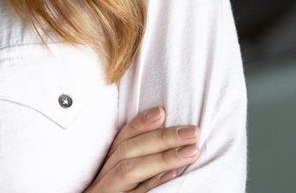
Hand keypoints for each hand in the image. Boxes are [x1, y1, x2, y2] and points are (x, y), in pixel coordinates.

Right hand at [83, 106, 200, 191]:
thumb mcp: (118, 187)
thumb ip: (134, 171)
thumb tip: (167, 151)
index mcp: (103, 174)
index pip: (119, 142)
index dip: (139, 124)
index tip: (162, 110)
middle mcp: (102, 183)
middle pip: (126, 152)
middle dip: (160, 138)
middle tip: (193, 130)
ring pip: (129, 171)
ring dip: (162, 158)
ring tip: (192, 150)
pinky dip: (154, 183)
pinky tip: (174, 176)